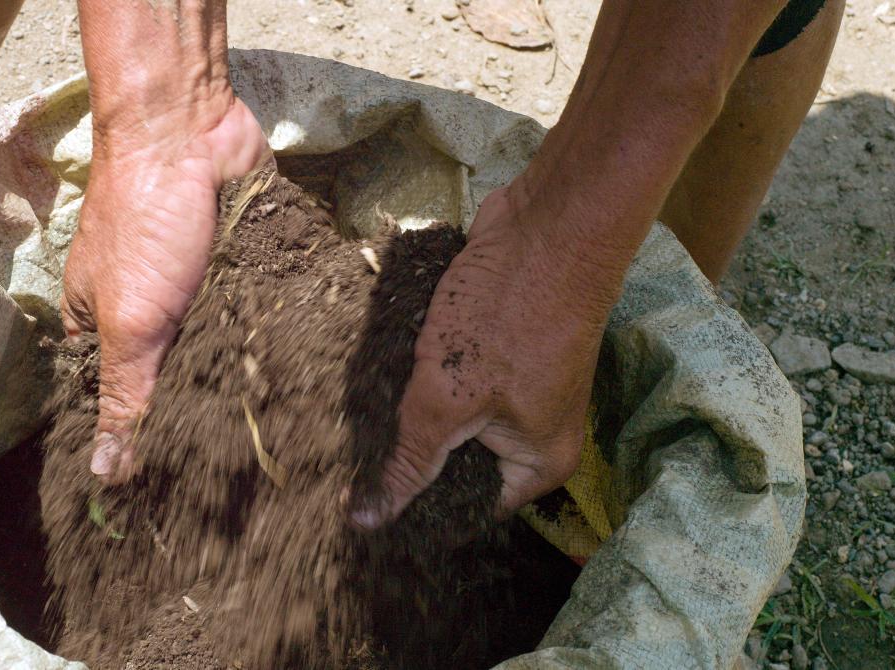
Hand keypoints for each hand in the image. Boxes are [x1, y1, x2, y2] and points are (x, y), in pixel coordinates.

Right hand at [61, 98, 269, 482]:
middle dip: (199, 413)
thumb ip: (125, 396)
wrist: (194, 132)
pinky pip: (253, 314)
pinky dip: (269, 337)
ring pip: (218, 350)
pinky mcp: (237, 266)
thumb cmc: (145, 223)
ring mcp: (193, 289)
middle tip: (240, 479)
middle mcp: (143, 310)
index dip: (139, 439)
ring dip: (242, 378)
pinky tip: (301, 384)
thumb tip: (106, 476)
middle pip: (170, 379)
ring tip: (281, 446)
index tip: (176, 493)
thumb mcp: (130, 323)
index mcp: (97, 326)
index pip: (114, 399)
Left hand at [352, 184, 619, 527]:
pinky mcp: (496, 346)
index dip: (419, 509)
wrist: (546, 223)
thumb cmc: (507, 315)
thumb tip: (370, 520)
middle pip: (459, 461)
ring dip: (410, 408)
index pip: (469, 508)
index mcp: (537, 462)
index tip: (364, 509)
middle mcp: (534, 430)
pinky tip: (375, 372)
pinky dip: (420, 371)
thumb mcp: (448, 399)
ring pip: (450, 414)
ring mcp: (517, 386)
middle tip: (348, 461)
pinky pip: (451, 375)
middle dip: (411, 453)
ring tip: (352, 418)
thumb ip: (410, 459)